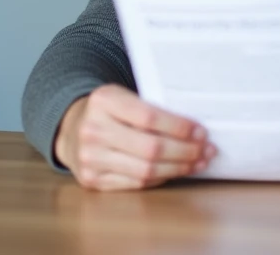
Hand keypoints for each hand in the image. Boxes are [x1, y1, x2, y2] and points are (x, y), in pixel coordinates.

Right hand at [53, 84, 215, 190]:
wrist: (72, 127)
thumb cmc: (110, 110)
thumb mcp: (125, 96)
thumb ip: (151, 107)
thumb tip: (195, 128)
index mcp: (104, 101)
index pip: (149, 117)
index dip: (180, 127)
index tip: (201, 132)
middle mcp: (93, 130)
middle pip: (150, 148)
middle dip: (186, 152)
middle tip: (207, 150)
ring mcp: (90, 158)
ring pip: (145, 170)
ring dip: (178, 168)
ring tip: (198, 162)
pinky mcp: (92, 180)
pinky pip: (135, 184)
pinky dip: (161, 178)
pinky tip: (175, 171)